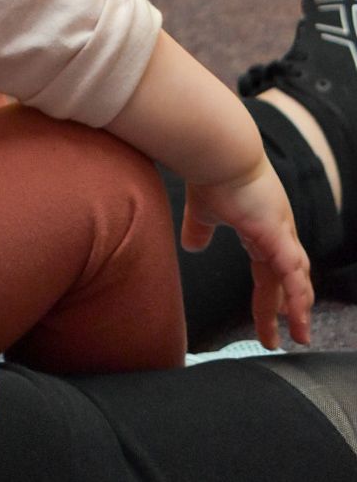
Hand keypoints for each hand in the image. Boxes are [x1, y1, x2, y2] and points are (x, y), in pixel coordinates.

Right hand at [182, 156, 312, 348]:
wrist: (217, 150)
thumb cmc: (210, 172)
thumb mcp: (203, 210)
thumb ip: (200, 229)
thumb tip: (192, 246)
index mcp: (261, 228)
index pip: (270, 270)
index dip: (269, 298)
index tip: (267, 323)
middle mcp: (277, 232)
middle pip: (287, 280)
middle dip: (286, 310)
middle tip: (285, 338)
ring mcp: (280, 233)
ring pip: (297, 279)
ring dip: (298, 310)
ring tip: (298, 336)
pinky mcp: (277, 234)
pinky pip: (292, 274)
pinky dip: (295, 298)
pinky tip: (295, 319)